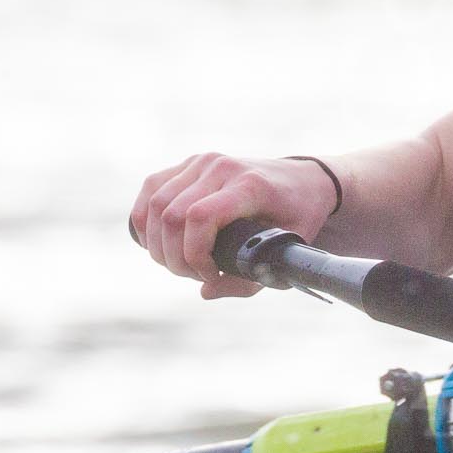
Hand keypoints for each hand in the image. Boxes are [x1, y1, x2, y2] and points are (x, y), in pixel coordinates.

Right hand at [130, 154, 340, 298]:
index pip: (200, 217)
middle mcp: (222, 167)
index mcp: (250, 185)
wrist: (305, 180)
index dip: (193, 254)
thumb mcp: (287, 251)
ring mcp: (203, 161)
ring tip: (180, 263)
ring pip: (156, 205)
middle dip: (174, 257)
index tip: (208, 275)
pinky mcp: (190, 163)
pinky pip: (151, 189)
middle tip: (195, 275)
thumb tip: (205, 291)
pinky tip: (157, 242)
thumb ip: (248, 279)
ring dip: (158, 243)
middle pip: (172, 215)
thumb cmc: (298, 216)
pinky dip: (146, 220)